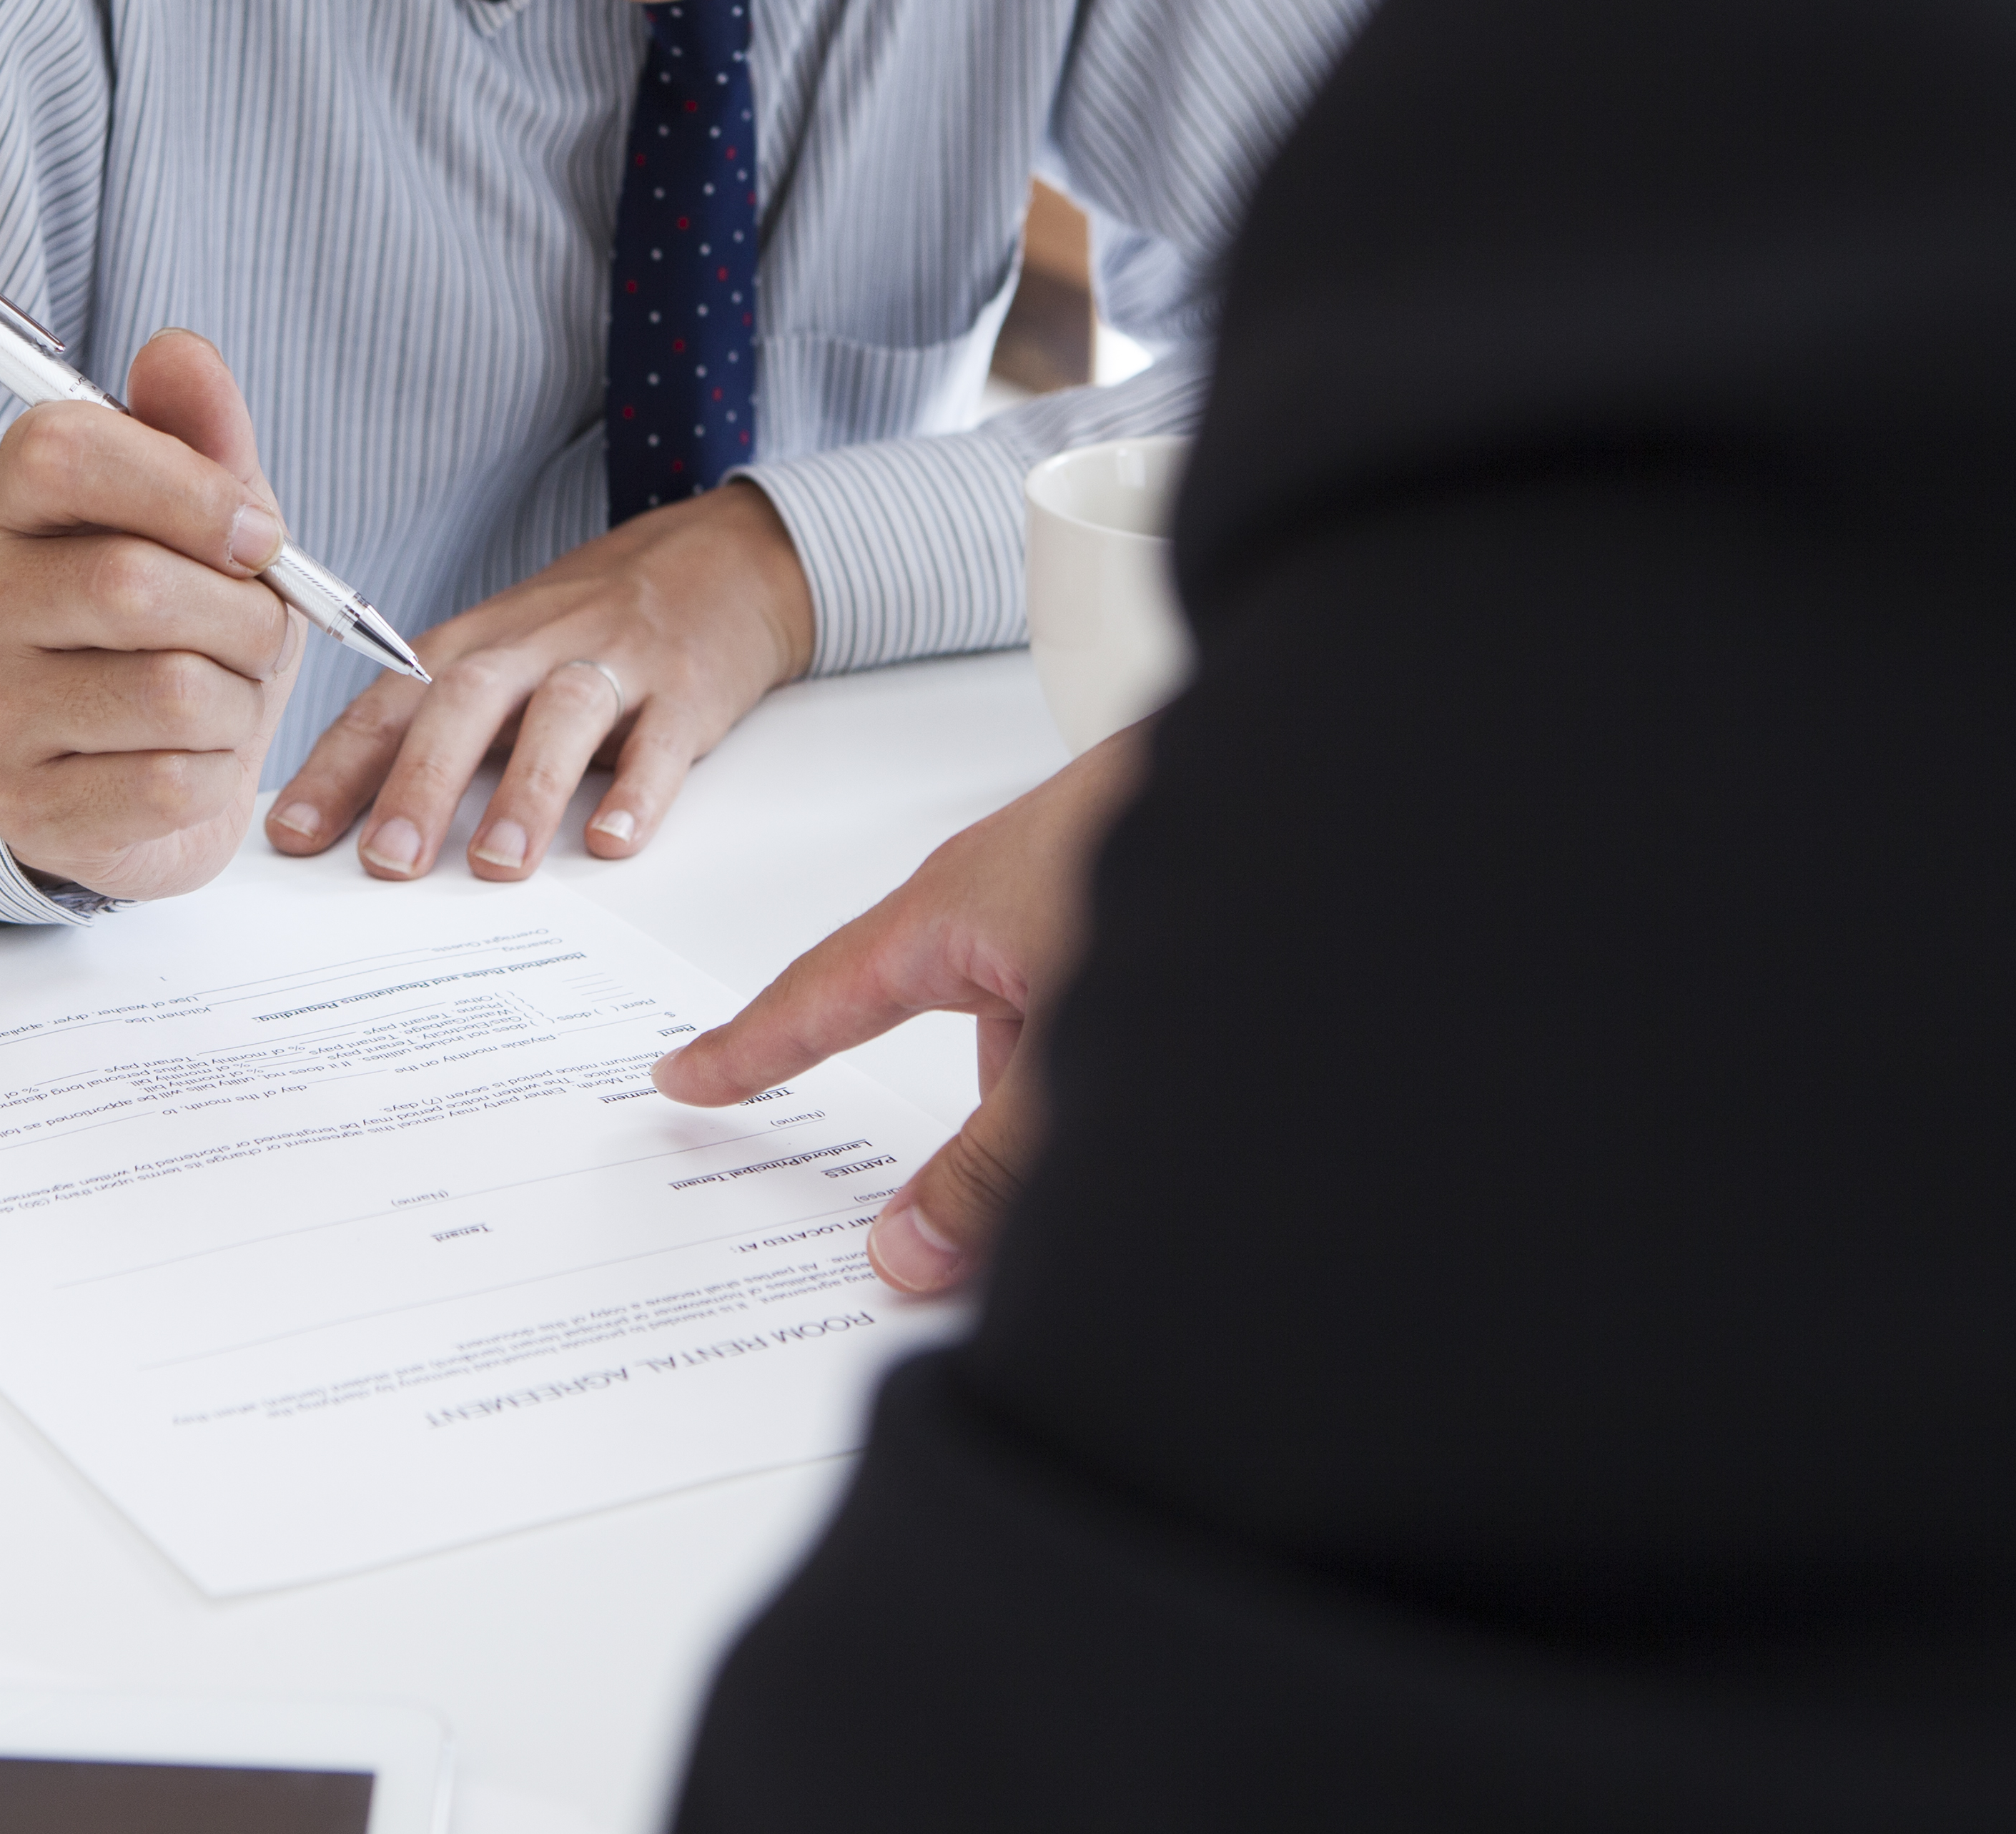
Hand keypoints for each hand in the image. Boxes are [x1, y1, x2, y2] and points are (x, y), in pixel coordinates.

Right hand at [0, 331, 304, 901]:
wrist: (138, 782)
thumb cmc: (181, 631)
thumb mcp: (207, 523)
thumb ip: (200, 433)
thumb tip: (179, 352)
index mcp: (8, 506)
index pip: (64, 451)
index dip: (188, 486)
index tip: (256, 532)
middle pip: (129, 583)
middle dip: (245, 614)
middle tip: (264, 631)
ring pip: (168, 691)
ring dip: (241, 700)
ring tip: (228, 699)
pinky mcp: (26, 806)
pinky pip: (170, 783)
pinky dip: (218, 773)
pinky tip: (194, 762)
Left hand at [265, 482, 811, 882]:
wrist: (718, 560)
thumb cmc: (586, 627)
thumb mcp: (501, 654)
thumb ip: (436, 725)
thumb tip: (348, 820)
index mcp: (472, 645)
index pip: (388, 703)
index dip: (337, 767)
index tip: (293, 835)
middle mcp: (533, 646)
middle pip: (465, 702)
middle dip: (421, 783)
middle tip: (388, 863)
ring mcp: (614, 660)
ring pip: (561, 714)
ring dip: (525, 790)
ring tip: (496, 866)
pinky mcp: (687, 687)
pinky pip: (663, 738)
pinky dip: (639, 789)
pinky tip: (614, 841)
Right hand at [648, 723, 1152, 1291]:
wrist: (1331, 759)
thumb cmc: (1187, 848)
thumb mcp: (1067, 1049)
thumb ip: (988, 1172)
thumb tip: (905, 1256)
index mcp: (948, 914)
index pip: (817, 1000)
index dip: (747, 1051)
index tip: (685, 1077)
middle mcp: (1004, 902)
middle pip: (958, 1046)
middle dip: (972, 1138)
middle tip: (964, 1223)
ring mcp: (1085, 902)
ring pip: (1050, 1039)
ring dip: (1073, 1111)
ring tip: (1130, 1166)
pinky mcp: (1155, 902)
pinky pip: (1106, 1014)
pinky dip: (1127, 1073)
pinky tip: (1182, 1109)